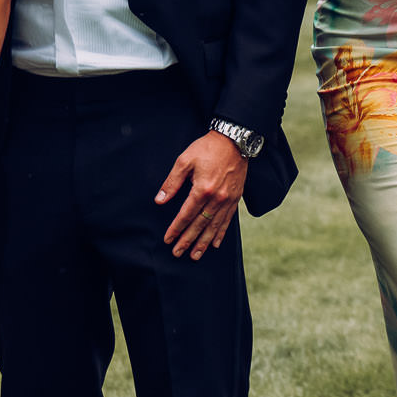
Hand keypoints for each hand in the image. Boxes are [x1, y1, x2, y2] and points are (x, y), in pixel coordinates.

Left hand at [157, 131, 248, 259]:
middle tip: (177, 253)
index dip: (176, 229)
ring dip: (203, 242)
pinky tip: (214, 244)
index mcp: (202, 189)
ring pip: (214, 227)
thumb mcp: (184, 160)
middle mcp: (216, 198)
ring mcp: (228, 200)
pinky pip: (227, 221)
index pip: (186, 215)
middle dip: (187, 241)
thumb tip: (160, 200)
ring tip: (195, 255)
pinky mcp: (236, 199)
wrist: (234, 141)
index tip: (168, 239)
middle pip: (199, 225)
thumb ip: (172, 182)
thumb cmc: (207, 148)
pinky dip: (220, 233)